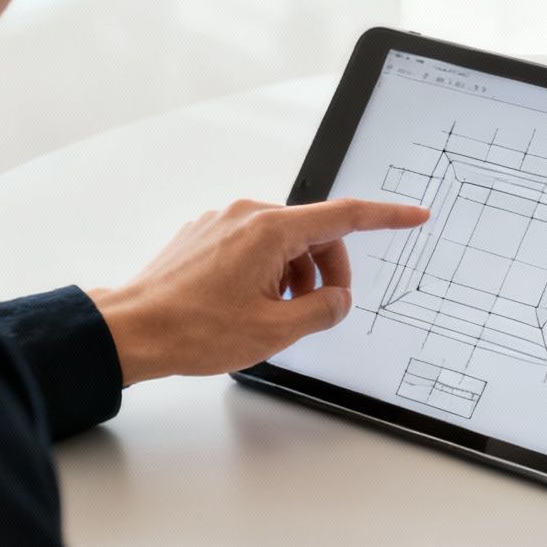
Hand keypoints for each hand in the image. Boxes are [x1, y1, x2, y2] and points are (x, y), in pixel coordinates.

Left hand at [88, 198, 428, 384]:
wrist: (132, 331)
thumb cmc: (193, 330)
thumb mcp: (276, 331)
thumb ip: (323, 310)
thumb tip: (338, 299)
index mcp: (270, 230)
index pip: (345, 216)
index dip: (386, 217)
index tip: (413, 215)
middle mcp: (246, 214)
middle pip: (313, 234)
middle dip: (327, 271)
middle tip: (321, 311)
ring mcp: (222, 221)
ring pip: (283, 243)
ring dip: (295, 276)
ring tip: (275, 316)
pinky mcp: (205, 234)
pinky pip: (254, 246)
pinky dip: (267, 272)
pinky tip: (249, 306)